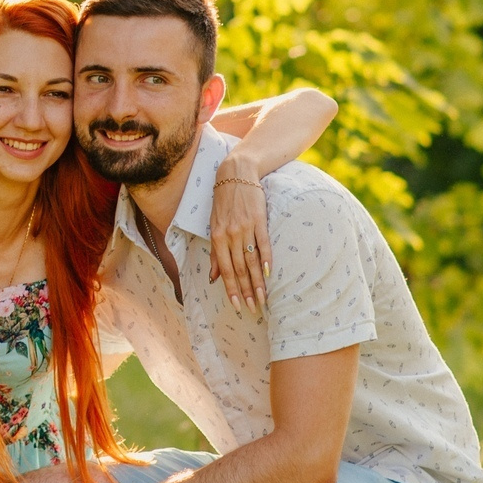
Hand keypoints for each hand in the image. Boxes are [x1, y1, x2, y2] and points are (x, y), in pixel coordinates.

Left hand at [209, 168, 271, 312]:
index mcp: (217, 237)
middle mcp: (230, 234)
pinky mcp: (259, 219)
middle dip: (245, 291)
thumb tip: (213, 278)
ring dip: (257, 281)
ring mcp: (245, 227)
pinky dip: (266, 258)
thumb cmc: (223, 202)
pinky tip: (269, 273)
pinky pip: (263, 243)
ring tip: (262, 298)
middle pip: (238, 269)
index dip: (231, 289)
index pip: (224, 269)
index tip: (236, 306)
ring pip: (251, 260)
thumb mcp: (214, 226)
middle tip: (253, 308)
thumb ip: (214, 253)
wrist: (236, 174)